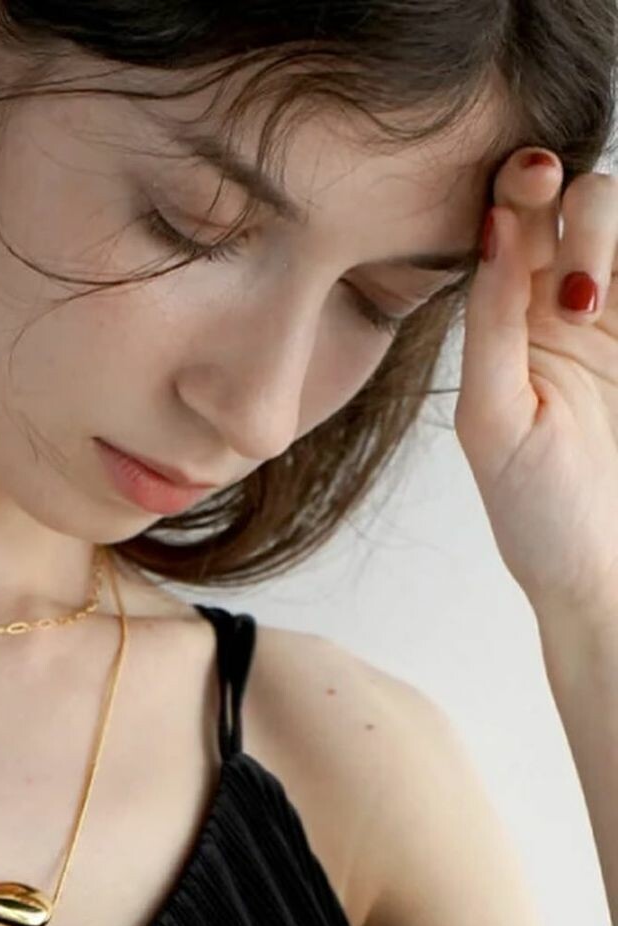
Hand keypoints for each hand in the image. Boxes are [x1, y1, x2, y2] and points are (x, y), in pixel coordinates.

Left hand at [455, 148, 617, 627]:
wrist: (603, 573)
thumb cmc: (533, 509)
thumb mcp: (494, 416)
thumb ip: (492, 320)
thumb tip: (493, 224)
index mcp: (505, 322)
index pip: (511, 222)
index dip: (520, 186)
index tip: (530, 180)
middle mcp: (562, 309)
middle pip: (582, 204)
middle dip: (582, 214)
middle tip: (579, 292)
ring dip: (612, 239)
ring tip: (594, 310)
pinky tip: (613, 302)